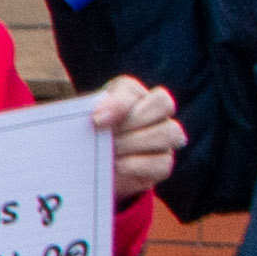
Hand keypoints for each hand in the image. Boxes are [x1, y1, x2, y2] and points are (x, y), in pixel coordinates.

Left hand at [83, 74, 183, 199]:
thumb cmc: (89, 134)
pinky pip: (163, 162)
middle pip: (164, 104)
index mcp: (133, 94)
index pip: (135, 89)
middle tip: (108, 137)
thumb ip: (93, 112)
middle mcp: (156, 112)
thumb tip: (100, 117)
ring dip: (136, 142)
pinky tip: (117, 166)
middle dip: (132, 122)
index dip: (119, 104)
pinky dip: (138, 164)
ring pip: (170, 132)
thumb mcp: (85, 117)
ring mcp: (165, 137)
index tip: (96, 119)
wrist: (89, 166)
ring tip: (112, 151)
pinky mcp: (163, 164)